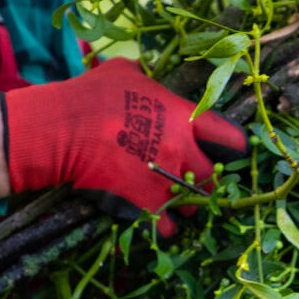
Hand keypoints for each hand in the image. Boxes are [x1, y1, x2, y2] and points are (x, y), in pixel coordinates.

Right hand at [0, 59, 246, 236]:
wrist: (64, 128)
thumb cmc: (92, 94)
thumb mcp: (123, 72)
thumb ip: (144, 76)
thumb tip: (144, 73)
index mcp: (183, 118)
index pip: (228, 136)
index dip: (233, 144)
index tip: (232, 150)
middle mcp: (181, 150)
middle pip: (212, 175)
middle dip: (206, 179)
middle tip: (194, 178)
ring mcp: (165, 178)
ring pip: (194, 202)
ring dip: (188, 203)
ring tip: (176, 200)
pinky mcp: (145, 201)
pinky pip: (168, 224)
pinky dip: (167, 226)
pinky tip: (163, 223)